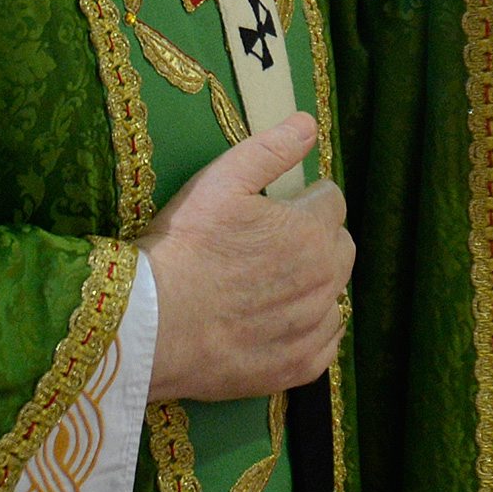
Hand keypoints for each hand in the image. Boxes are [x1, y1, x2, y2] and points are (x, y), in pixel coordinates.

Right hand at [139, 115, 352, 402]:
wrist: (153, 324)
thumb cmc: (184, 246)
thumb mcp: (220, 181)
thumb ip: (271, 149)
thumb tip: (308, 124)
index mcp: (312, 230)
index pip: (331, 201)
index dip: (301, 199)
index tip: (272, 207)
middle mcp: (326, 280)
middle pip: (339, 246)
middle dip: (315, 238)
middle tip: (267, 244)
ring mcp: (316, 328)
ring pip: (333, 294)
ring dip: (312, 284)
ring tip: (265, 284)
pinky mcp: (302, 367)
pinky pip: (325, 340)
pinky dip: (308, 329)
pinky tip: (273, 321)